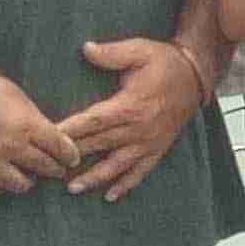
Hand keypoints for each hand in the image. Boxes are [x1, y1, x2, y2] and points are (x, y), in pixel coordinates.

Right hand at [0, 65, 81, 201]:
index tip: (71, 159)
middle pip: (45, 168)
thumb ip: (35, 119)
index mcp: (27, 125)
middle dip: (54, 170)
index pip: (60, 148)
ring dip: (26, 182)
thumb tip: (51, 136)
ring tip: (26, 176)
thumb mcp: (18, 96)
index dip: (70, 155)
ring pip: (18, 185)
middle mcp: (10, 146)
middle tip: (55, 170)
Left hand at [62, 38, 202, 200]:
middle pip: (99, 144)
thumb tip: (85, 48)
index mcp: (130, 105)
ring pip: (117, 164)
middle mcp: (138, 128)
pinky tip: (110, 197)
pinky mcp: (158, 148)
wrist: (196, 76)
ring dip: (95, 178)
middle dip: (73, 156)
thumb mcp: (140, 50)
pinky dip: (126, 185)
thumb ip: (112, 53)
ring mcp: (149, 142)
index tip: (48, 138)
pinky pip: (141, 171)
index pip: (92, 120)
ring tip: (73, 188)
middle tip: (48, 168)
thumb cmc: (165, 62)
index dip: (69, 130)